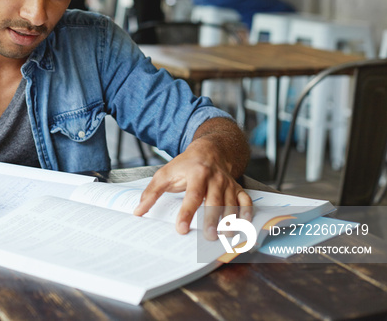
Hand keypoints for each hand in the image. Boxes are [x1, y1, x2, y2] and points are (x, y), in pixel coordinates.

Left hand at [133, 138, 251, 239]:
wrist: (210, 150)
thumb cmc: (185, 165)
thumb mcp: (164, 174)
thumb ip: (151, 193)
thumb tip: (138, 211)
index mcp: (196, 173)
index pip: (192, 196)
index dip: (187, 213)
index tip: (181, 229)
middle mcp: (215, 179)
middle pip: (214, 201)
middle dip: (212, 219)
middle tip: (208, 236)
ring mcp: (228, 184)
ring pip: (231, 203)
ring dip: (230, 220)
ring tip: (226, 236)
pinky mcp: (237, 188)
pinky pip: (246, 200)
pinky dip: (247, 212)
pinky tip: (244, 224)